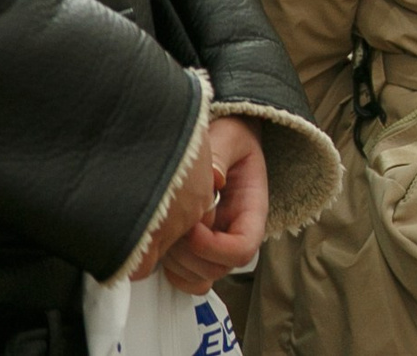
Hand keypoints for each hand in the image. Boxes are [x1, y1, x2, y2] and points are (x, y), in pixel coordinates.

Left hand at [160, 118, 267, 295]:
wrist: (225, 139)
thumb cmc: (230, 138)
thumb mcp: (230, 137)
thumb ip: (221, 155)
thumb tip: (213, 178)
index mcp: (251, 210)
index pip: (243, 249)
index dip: (214, 247)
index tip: (192, 227)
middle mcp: (236, 233)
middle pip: (218, 268)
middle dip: (190, 253)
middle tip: (174, 225)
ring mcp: (216, 244)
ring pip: (201, 278)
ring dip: (177, 262)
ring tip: (167, 230)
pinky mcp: (196, 249)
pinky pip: (187, 279)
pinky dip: (172, 272)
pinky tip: (165, 244)